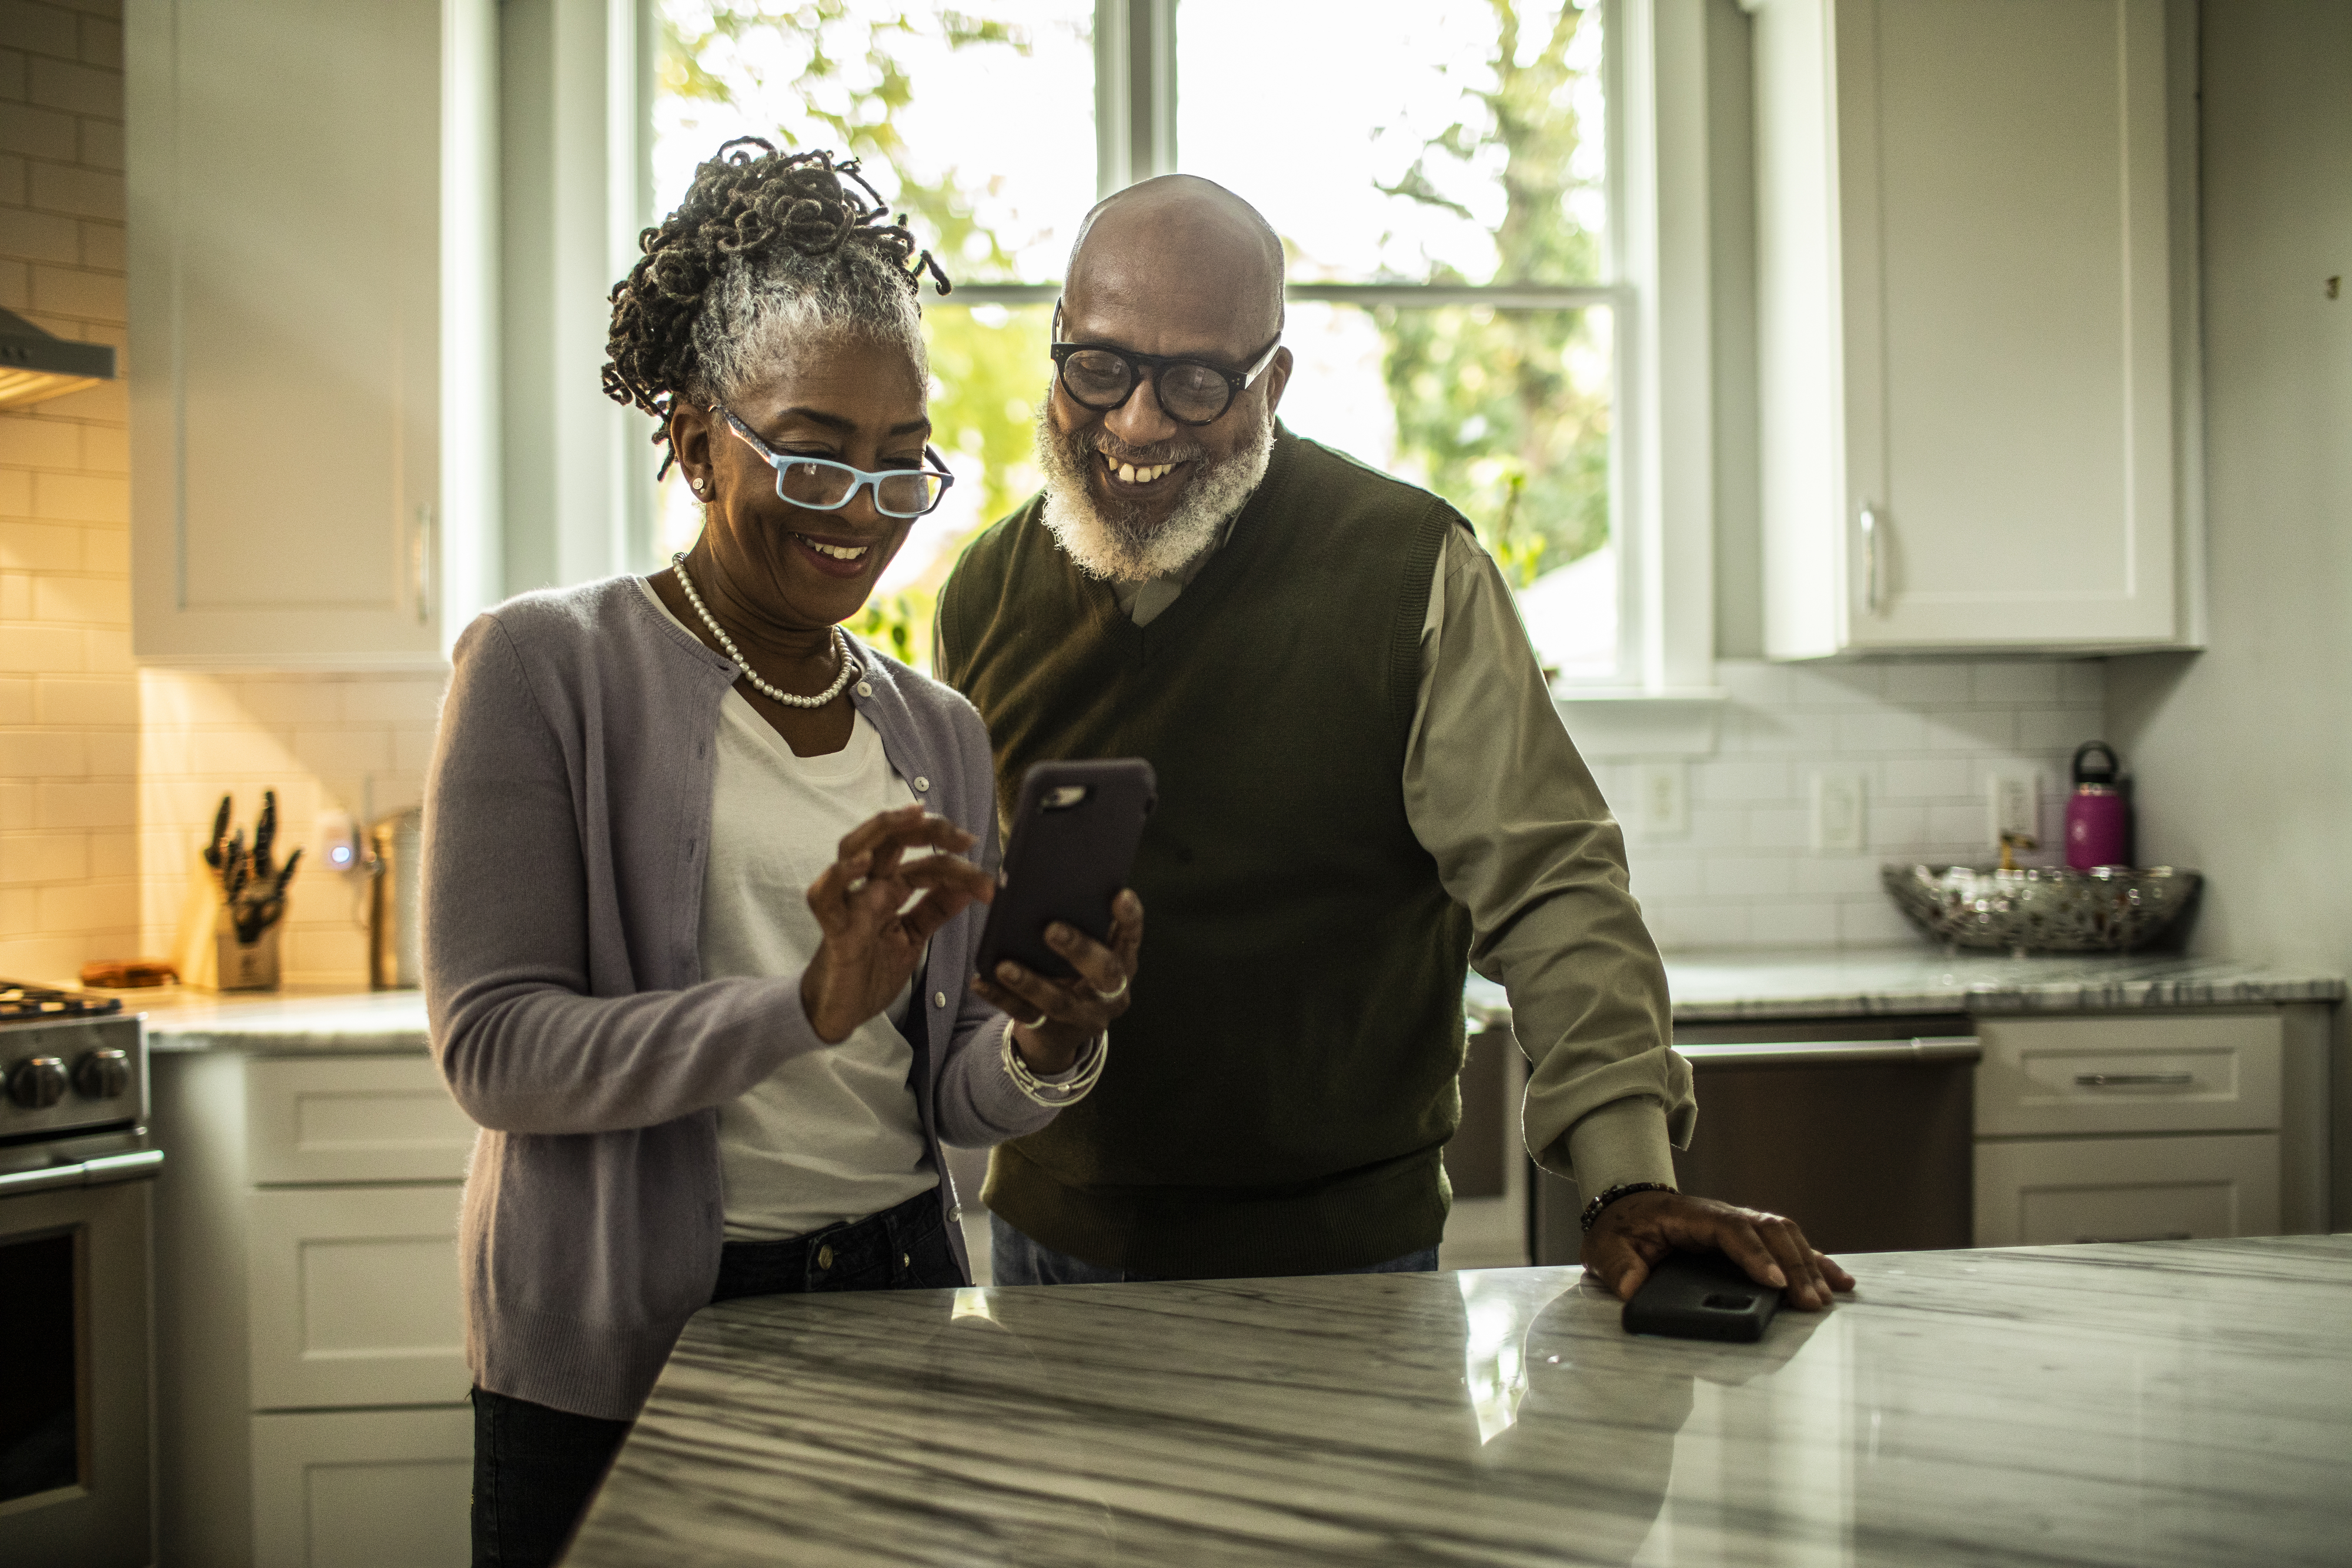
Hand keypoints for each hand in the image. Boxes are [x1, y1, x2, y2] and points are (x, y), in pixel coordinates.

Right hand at [801, 805, 996, 1043]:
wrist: (839, 1013)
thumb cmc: (870, 971)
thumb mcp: (913, 936)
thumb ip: (936, 909)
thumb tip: (971, 884)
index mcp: (888, 889)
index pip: (924, 862)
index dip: (955, 862)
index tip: (987, 879)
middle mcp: (867, 889)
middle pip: (888, 838)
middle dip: (923, 827)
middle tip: (961, 836)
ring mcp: (848, 905)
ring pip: (851, 850)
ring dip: (880, 829)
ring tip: (910, 816)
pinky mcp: (832, 929)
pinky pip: (825, 896)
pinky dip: (839, 875)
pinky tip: (862, 863)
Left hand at [971, 890, 1143, 1074]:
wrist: (1063, 1029)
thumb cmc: (1077, 972)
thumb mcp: (1091, 952)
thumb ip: (1085, 925)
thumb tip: (1059, 880)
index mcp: (1123, 963)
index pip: (1131, 938)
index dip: (1130, 918)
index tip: (1121, 894)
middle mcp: (1111, 993)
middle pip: (1104, 972)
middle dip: (1079, 949)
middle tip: (1051, 929)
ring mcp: (1083, 1016)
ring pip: (1060, 1001)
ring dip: (1032, 983)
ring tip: (1005, 965)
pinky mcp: (1052, 1030)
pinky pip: (1024, 1015)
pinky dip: (1001, 998)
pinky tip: (981, 981)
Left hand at [1580, 1190, 1855, 1310]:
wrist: (1626, 1209)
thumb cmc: (1620, 1230)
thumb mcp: (1605, 1246)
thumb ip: (1616, 1265)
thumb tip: (1631, 1285)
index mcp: (1690, 1215)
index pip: (1731, 1230)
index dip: (1755, 1255)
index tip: (1773, 1283)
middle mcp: (1721, 1215)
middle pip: (1768, 1232)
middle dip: (1793, 1266)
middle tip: (1810, 1302)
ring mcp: (1738, 1224)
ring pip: (1784, 1236)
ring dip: (1809, 1264)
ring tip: (1828, 1297)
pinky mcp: (1749, 1239)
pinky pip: (1787, 1245)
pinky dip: (1814, 1261)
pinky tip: (1837, 1281)